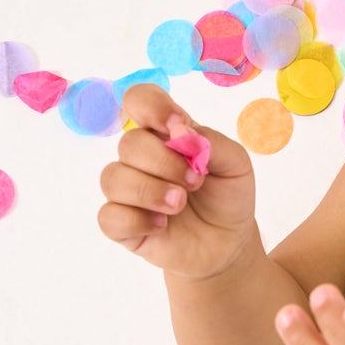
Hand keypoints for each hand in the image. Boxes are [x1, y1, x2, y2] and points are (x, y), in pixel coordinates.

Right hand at [97, 83, 259, 279]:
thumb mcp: (236, 164)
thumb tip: (179, 130)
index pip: (139, 100)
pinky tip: (161, 226)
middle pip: (129, 144)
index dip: (151, 107)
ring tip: (179, 204)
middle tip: (195, 183)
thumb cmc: (227, 198)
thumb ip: (211, 142)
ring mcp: (128, 191)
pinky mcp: (121, 224)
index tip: (176, 126)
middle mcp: (140, 158)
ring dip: (149, 191)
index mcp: (164, 133)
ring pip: (113, 178)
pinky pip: (109, 216)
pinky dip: (137, 221)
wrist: (227, 244)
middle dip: (164, 163)